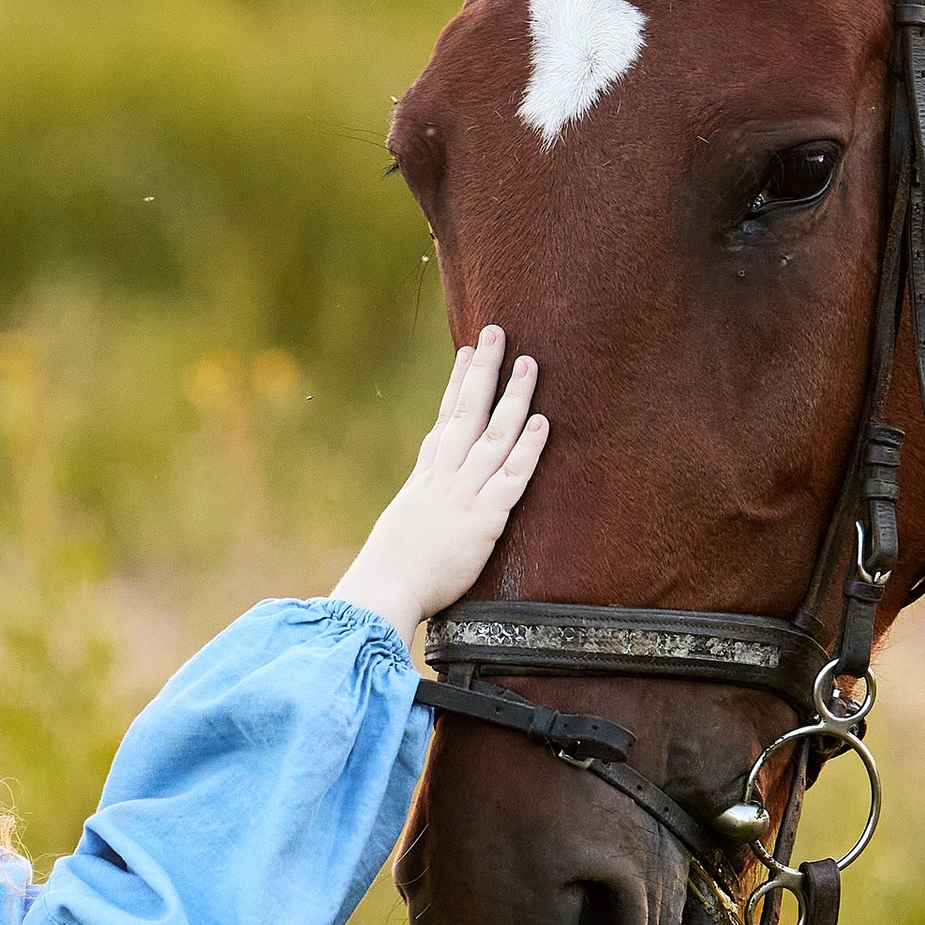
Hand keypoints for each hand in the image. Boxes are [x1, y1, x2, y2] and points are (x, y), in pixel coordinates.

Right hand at [331, 327, 548, 644]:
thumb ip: (417, 518)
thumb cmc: (387, 577)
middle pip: (467, 413)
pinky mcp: (482, 521)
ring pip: (493, 435)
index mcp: (423, 483)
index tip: (467, 352)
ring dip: (513, 397)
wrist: (381, 593)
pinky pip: (511, 479)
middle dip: (483, 370)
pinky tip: (543, 423)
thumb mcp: (400, 535)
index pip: (444, 422)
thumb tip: (419, 519)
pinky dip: (528, 450)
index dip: (457, 384)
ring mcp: (463, 495)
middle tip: (497, 331)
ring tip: (529, 362)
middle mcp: (442, 479)